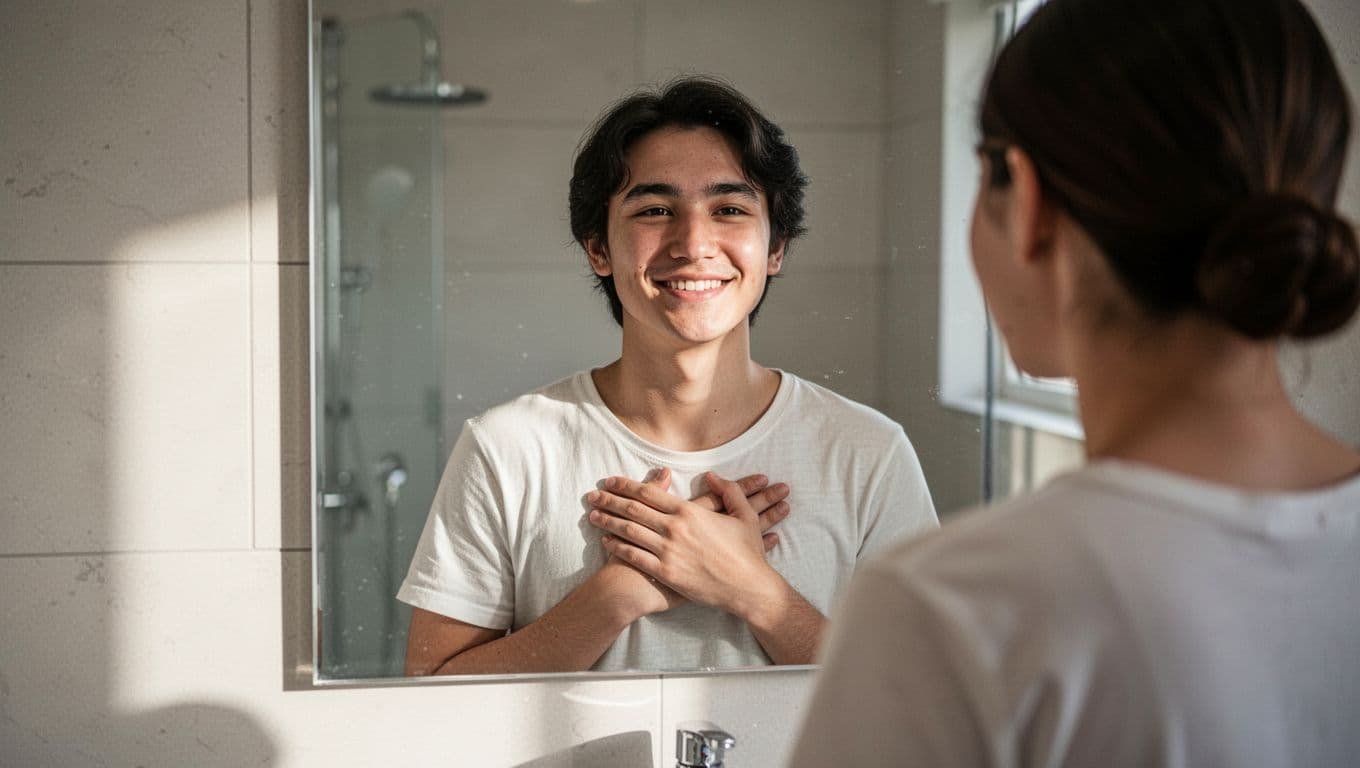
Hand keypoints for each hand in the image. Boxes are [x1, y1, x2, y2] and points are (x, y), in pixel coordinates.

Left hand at [586, 470, 789, 616]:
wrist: (748, 587)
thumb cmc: (747, 553)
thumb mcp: (744, 517)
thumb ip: (729, 491)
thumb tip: (712, 476)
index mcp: (689, 512)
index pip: (649, 493)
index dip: (626, 485)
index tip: (610, 481)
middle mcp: (675, 528)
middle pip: (633, 509)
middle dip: (609, 500)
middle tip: (592, 495)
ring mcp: (668, 551)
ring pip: (629, 531)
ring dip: (608, 521)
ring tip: (592, 515)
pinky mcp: (665, 572)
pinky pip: (635, 556)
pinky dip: (618, 547)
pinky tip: (606, 541)